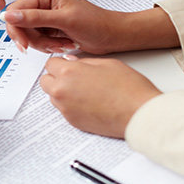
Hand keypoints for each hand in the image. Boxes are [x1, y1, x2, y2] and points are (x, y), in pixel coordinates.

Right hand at [3, 0, 179, 53]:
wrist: (112, 35)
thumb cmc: (96, 23)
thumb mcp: (63, 20)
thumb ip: (34, 18)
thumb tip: (9, 15)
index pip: (16, 10)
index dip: (17, 28)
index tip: (24, 44)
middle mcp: (43, 3)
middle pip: (20, 24)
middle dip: (34, 39)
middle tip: (49, 46)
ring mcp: (46, 16)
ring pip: (29, 35)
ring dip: (44, 45)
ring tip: (62, 44)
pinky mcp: (50, 28)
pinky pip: (38, 40)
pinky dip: (49, 46)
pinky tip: (64, 44)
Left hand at [40, 56, 161, 137]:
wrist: (138, 114)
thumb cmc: (128, 88)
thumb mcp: (107, 63)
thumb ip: (84, 62)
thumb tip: (71, 62)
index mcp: (69, 72)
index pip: (50, 64)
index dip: (61, 63)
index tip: (68, 65)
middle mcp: (62, 91)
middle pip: (46, 81)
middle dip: (56, 77)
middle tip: (74, 77)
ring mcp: (66, 108)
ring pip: (53, 96)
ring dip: (62, 92)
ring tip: (85, 91)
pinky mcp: (72, 122)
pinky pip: (63, 110)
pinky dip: (71, 105)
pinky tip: (89, 102)